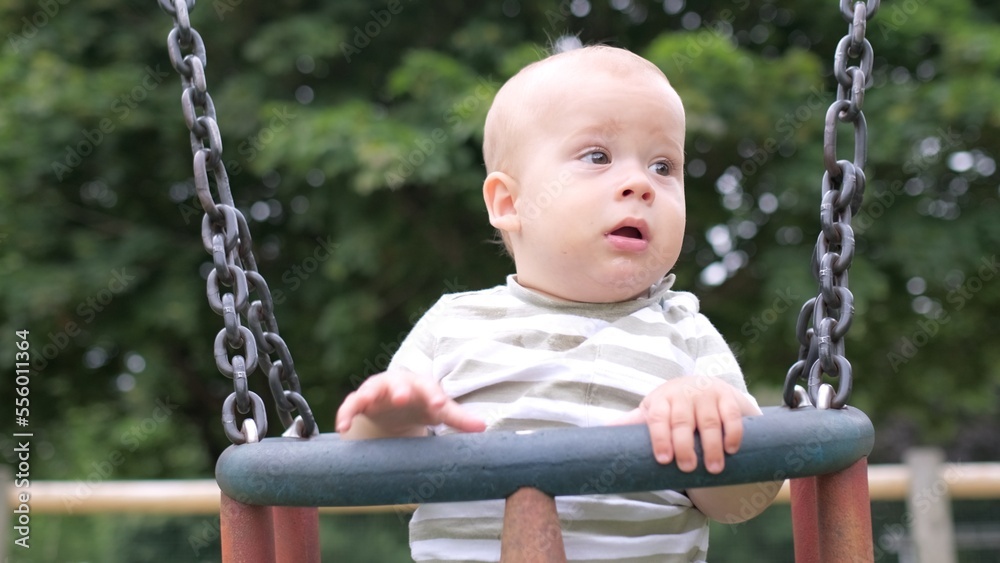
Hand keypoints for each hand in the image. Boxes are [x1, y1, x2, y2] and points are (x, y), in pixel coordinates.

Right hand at [336, 369, 485, 437]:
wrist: (395, 403)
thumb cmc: (421, 403)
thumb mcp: (438, 409)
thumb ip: (458, 417)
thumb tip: (483, 428)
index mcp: (420, 385)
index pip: (429, 388)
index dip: (433, 396)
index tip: (438, 405)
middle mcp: (398, 384)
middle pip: (399, 383)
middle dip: (400, 389)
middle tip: (401, 397)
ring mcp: (377, 391)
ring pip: (370, 389)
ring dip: (368, 395)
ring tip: (365, 402)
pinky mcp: (360, 401)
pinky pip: (350, 406)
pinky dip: (345, 414)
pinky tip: (342, 428)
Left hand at [609, 376, 755, 473]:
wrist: (702, 386)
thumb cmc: (671, 407)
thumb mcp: (651, 411)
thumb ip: (631, 422)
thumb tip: (599, 431)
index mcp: (660, 400)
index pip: (657, 418)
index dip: (659, 438)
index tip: (662, 460)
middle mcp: (683, 394)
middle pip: (683, 421)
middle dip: (685, 446)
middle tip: (688, 468)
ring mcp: (706, 395)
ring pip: (709, 422)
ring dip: (712, 446)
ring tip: (713, 469)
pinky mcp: (728, 398)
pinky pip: (732, 416)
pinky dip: (733, 433)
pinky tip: (732, 450)